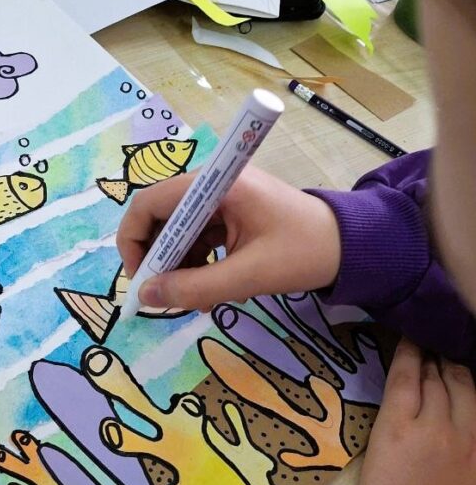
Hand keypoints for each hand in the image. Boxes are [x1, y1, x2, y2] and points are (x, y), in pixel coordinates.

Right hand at [117, 166, 341, 310]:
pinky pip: (198, 237)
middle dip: (158, 258)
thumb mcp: (248, 276)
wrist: (352, 246)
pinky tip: (209, 290)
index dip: (134, 240)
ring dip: (178, 266)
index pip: (150, 202)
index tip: (140, 279)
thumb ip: (195, 287)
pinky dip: (196, 264)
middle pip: (160, 217)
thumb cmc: (303, 253)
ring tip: (194, 300)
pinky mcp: (231, 213)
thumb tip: (147, 296)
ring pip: (177, 231)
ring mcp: (222, 198)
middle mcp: (212, 184)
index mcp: (216, 185)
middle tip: (164, 295)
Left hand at [338, 340, 475, 484]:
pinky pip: (406, 377)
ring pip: (443, 376)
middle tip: (451, 340)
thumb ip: (472, 477)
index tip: (470, 368)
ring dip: (438, 353)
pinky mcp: (398, 428)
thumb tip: (466, 468)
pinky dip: (409, 353)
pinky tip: (407, 336)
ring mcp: (439, 429)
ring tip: (432, 334)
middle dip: (462, 359)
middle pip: (472, 383)